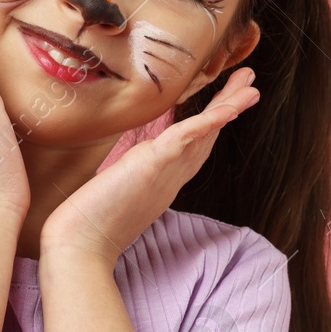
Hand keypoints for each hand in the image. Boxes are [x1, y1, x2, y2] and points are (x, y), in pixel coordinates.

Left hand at [40, 68, 259, 265]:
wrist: (79, 248)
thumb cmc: (89, 227)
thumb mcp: (115, 193)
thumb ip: (127, 180)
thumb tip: (123, 171)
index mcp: (163, 181)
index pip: (194, 147)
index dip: (213, 124)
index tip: (227, 104)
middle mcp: (171, 177)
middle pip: (208, 137)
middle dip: (229, 108)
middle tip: (251, 84)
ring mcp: (165, 173)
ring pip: (204, 135)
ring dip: (229, 107)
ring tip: (250, 86)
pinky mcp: (152, 166)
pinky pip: (185, 140)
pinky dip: (206, 123)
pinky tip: (226, 108)